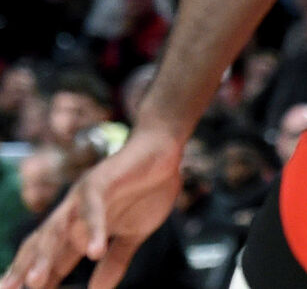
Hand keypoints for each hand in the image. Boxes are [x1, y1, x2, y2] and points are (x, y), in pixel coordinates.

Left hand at [1, 127, 182, 288]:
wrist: (162, 150)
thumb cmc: (147, 188)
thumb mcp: (133, 234)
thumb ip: (115, 261)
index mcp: (79, 227)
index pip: (50, 257)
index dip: (36, 276)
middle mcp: (72, 213)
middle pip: (42, 245)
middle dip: (25, 269)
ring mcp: (82, 197)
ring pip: (58, 229)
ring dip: (45, 256)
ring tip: (36, 282)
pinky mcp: (101, 182)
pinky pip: (93, 209)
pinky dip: (94, 230)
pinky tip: (95, 252)